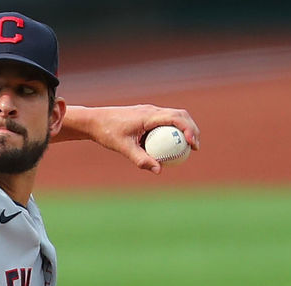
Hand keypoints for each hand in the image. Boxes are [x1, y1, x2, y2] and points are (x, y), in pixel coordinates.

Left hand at [63, 104, 200, 173]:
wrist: (94, 121)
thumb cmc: (107, 133)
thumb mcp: (123, 148)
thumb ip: (141, 159)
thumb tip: (158, 170)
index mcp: (148, 115)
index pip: (175, 118)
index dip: (188, 130)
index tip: (193, 144)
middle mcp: (151, 110)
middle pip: (180, 115)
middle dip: (192, 129)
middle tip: (196, 147)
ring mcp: (149, 111)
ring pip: (174, 116)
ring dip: (185, 128)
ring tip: (190, 146)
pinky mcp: (146, 115)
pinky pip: (165, 121)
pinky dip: (173, 130)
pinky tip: (172, 145)